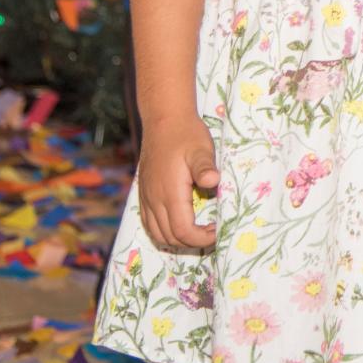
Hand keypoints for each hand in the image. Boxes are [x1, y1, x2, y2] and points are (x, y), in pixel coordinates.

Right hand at [137, 116, 219, 250]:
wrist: (164, 121)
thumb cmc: (186, 135)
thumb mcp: (201, 149)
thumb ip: (205, 167)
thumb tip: (213, 181)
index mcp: (170, 193)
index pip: (183, 231)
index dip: (201, 238)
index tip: (218, 230)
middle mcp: (155, 200)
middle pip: (170, 237)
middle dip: (193, 242)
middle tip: (213, 232)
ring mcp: (147, 198)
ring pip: (158, 233)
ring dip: (178, 239)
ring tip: (199, 230)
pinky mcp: (144, 194)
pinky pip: (150, 223)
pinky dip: (164, 231)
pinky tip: (180, 222)